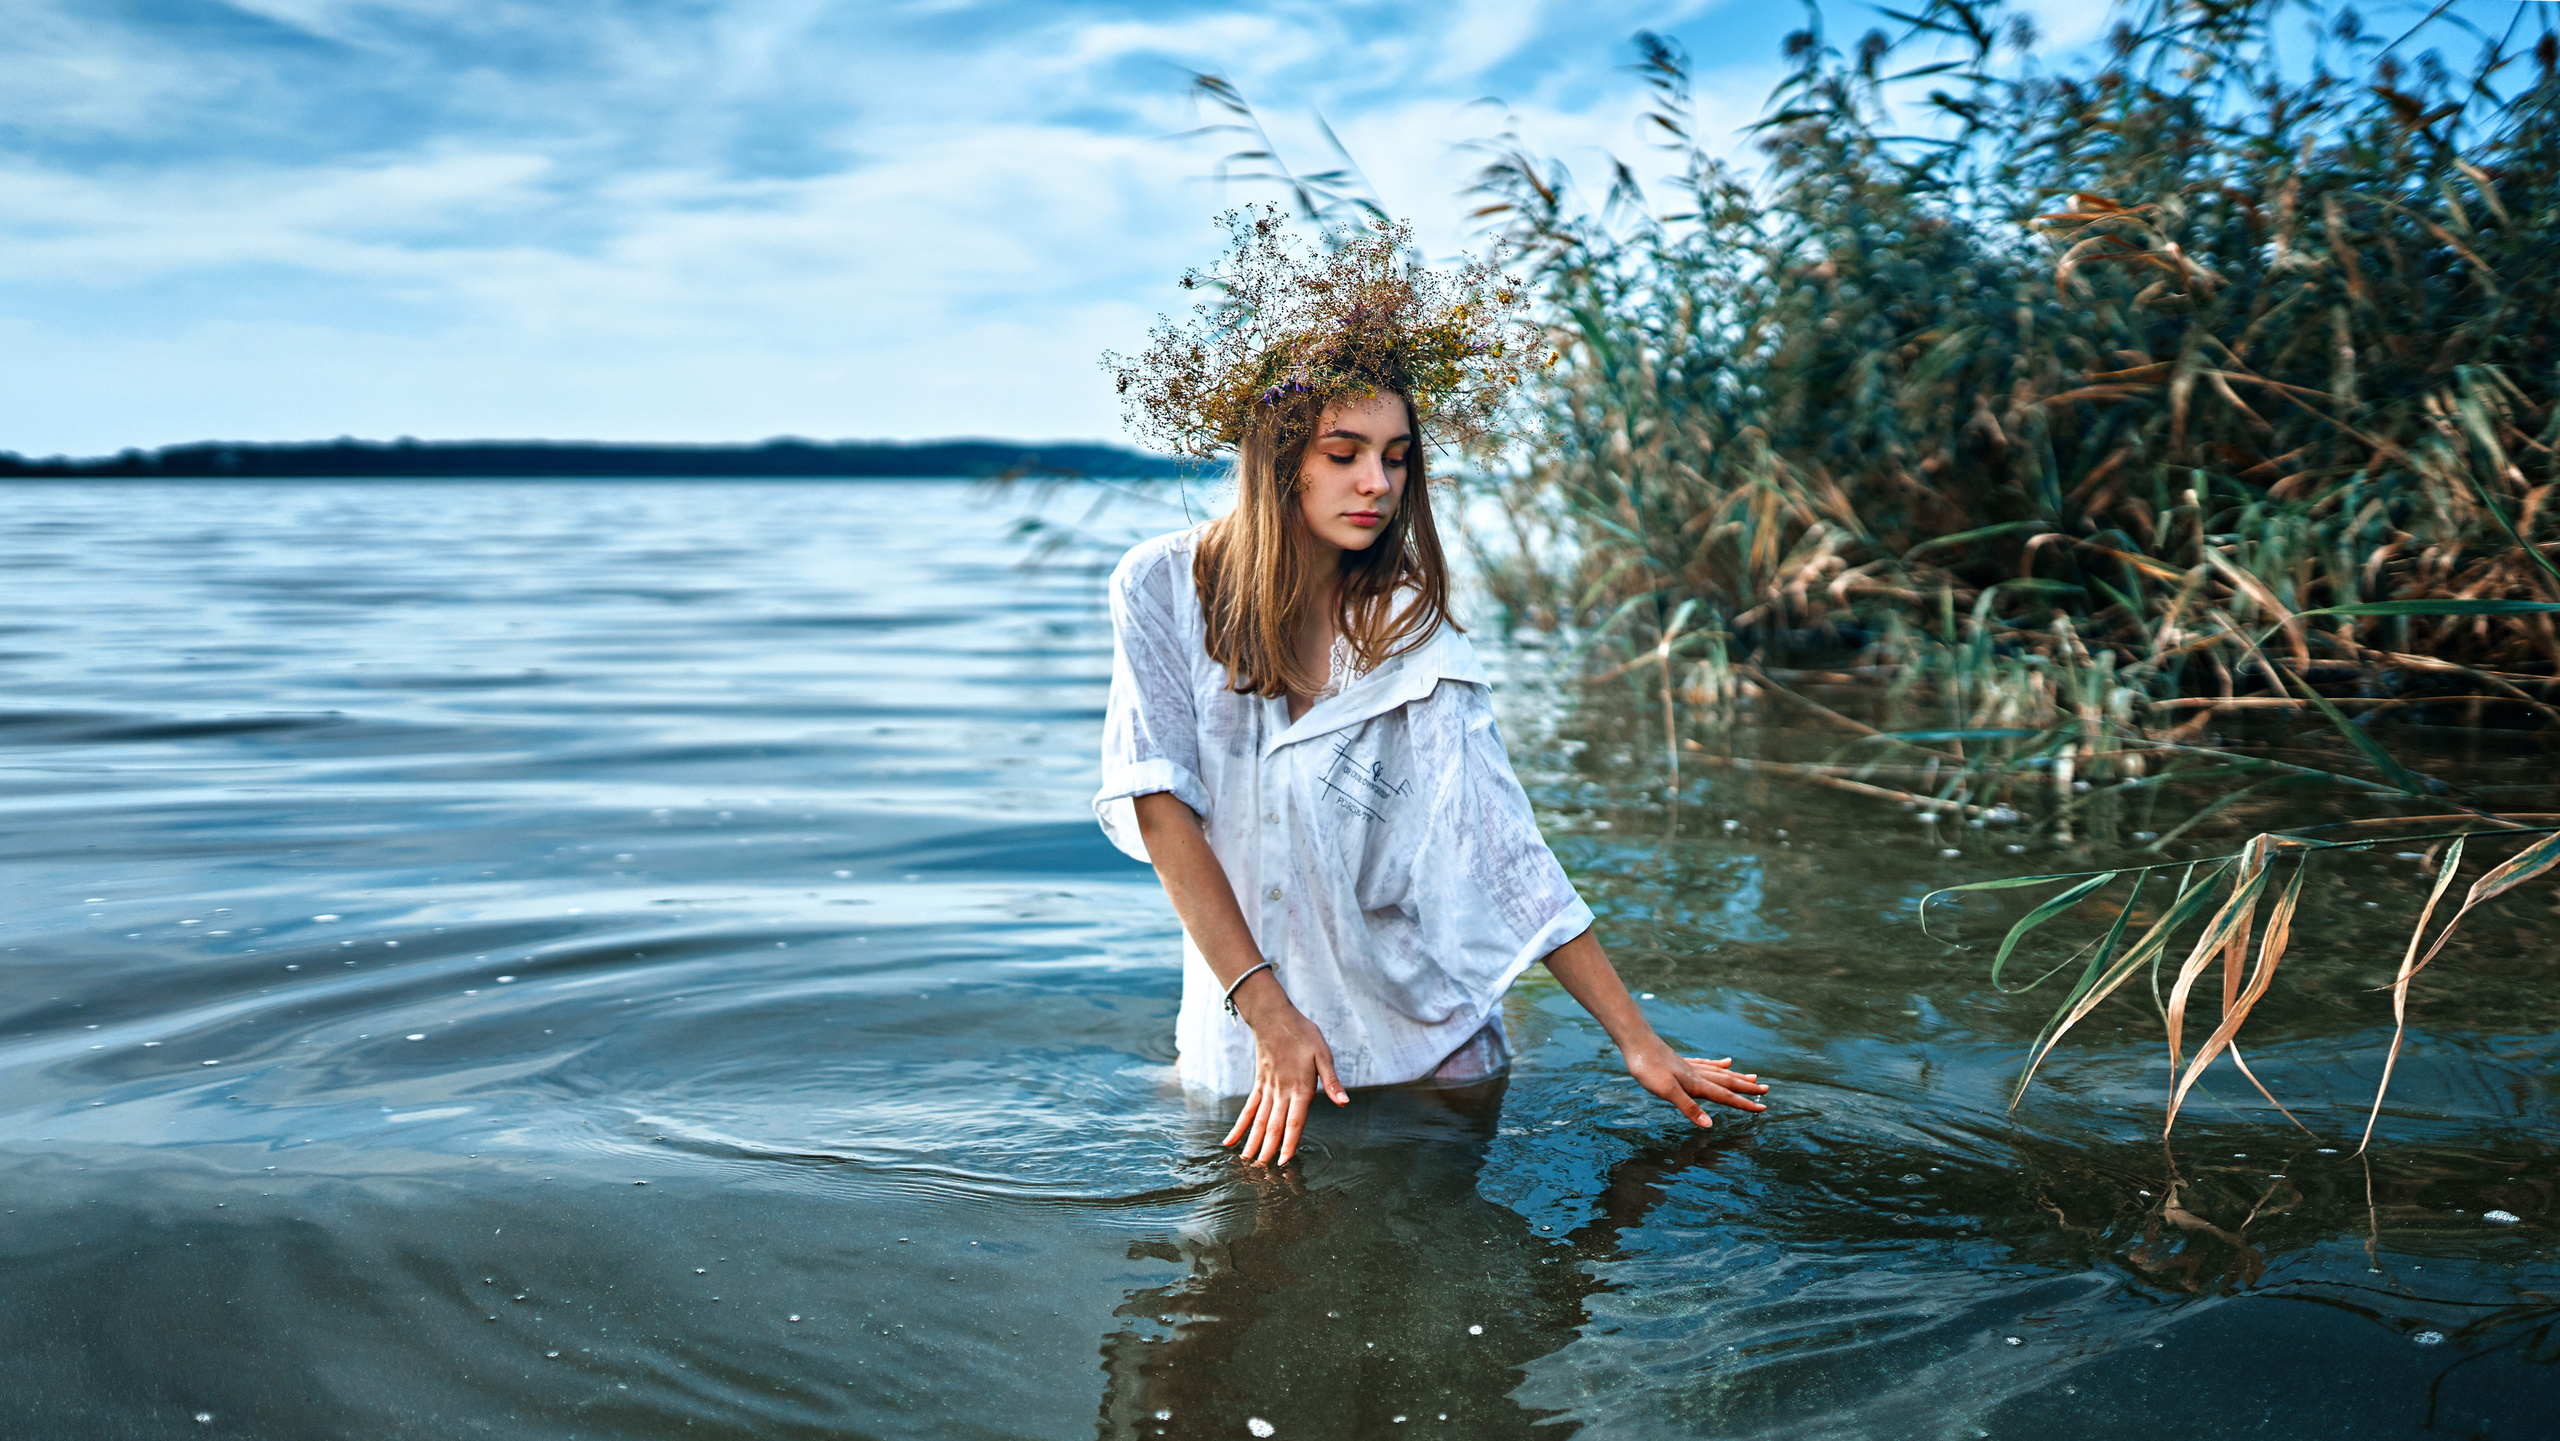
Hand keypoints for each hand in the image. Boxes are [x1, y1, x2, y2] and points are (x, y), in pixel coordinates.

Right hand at [1221, 985, 1349, 1166]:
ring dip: (1253, 1142)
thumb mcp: (1323, 1055)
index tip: (1284, 1161)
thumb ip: (1332, 1082)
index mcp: (1300, 1088)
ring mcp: (1267, 1089)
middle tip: (1262, 1172)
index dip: (1290, 1142)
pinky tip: (1231, 1141)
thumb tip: (1344, 1103)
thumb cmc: (1303, 1034)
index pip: (1295, 1121)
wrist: (1274, 1017)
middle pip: (1274, 1126)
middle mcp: (1281, 1092)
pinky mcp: (1259, 1084)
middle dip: (1268, 1149)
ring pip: (1259, 1121)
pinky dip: (1240, 1126)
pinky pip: (1248, 1109)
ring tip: (1246, 1162)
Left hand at [1624, 1034, 1767, 1128]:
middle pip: (1727, 1083)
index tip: (1763, 1108)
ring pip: (1720, 1073)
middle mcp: (1697, 1074)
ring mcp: (1689, 1067)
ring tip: (1753, 1077)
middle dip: (1747, 1089)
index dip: (1744, 1104)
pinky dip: (1719, 1065)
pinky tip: (1726, 1062)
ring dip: (1737, 1078)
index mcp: (1696, 1084)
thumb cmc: (1648, 1068)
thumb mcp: (1666, 1091)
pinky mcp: (1681, 1062)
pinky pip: (1706, 1065)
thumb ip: (1689, 1108)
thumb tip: (1711, 1124)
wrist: (1636, 1042)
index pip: (1725, 1097)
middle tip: (1766, 1090)